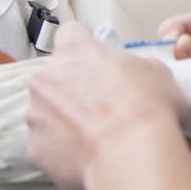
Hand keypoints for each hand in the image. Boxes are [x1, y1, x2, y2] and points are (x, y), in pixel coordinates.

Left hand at [26, 21, 184, 189]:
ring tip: (96, 136)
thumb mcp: (155, 70)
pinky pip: (46, 146)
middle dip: (72, 88)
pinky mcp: (35, 149)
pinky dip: (62, 150)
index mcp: (75, 51)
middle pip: (54, 76)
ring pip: (47, 113)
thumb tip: (132, 75)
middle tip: (101, 105)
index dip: (84, 44)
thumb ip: (132, 65)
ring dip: (65, 120)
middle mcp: (46, 78)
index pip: (70, 33)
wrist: (132, 156)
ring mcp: (36, 115)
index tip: (93, 56)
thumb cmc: (145, 109)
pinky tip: (87, 156)